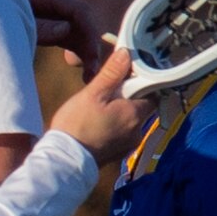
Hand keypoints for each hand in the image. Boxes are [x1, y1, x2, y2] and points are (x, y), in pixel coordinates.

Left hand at [25, 0, 105, 69]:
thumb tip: (66, 29)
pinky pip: (70, 37)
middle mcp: (54, 1)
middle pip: (81, 21)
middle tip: (93, 70)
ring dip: (86, 52)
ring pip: (79, 31)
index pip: (78, 10)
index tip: (93, 55)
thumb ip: (40, 27)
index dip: (90, 32)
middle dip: (90, 45)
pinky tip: (84, 71)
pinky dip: (77, 52)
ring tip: (89, 76)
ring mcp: (54, 13)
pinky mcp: (52, 25)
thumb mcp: (14, 24)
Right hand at [48, 41, 159, 165]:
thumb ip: (112, 73)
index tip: (126, 78)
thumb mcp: (92, 94)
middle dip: (128, 99)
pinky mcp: (118, 154)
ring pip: (130, 122)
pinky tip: (98, 126)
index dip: (140, 84)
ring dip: (120, 114)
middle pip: (141, 108)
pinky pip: (121, 135)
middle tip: (109, 93)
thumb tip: (126, 54)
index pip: (152, 93)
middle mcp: (137, 131)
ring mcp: (128, 145)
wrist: (64, 161)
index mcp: (135, 113)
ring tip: (100, 110)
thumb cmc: (77, 126)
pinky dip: (114, 128)